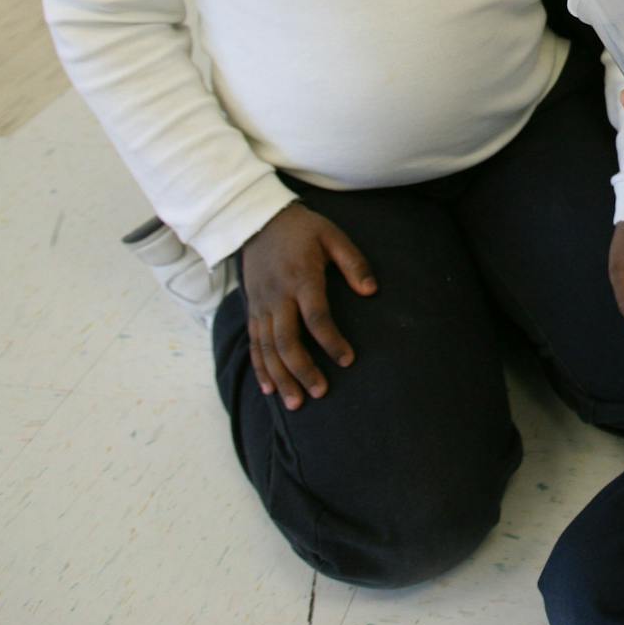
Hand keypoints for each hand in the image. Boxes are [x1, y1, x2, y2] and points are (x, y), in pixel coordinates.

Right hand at [239, 203, 376, 410]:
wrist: (258, 220)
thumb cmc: (303, 229)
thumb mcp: (333, 236)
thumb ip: (354, 263)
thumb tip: (371, 291)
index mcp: (301, 278)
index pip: (316, 316)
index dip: (331, 341)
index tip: (347, 360)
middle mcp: (278, 296)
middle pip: (287, 340)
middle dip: (303, 370)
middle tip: (320, 392)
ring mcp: (261, 305)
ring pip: (268, 348)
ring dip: (281, 377)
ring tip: (296, 403)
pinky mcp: (252, 309)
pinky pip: (254, 343)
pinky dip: (260, 368)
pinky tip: (269, 389)